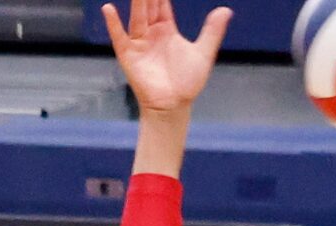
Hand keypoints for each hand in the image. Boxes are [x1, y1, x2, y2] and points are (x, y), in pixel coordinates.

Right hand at [101, 0, 228, 117]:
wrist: (174, 105)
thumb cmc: (188, 82)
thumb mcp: (203, 53)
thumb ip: (212, 31)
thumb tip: (226, 10)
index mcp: (166, 29)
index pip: (161, 4)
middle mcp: (151, 32)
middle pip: (148, 6)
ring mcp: (139, 42)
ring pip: (136, 17)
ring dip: (136, 3)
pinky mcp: (129, 55)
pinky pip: (119, 36)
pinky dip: (113, 23)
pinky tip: (109, 9)